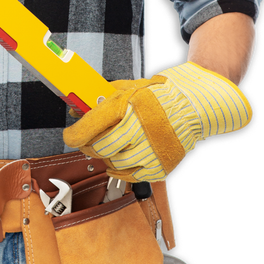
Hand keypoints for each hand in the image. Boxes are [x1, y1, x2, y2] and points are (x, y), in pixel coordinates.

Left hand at [62, 62, 252, 181]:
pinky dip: (123, 171)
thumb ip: (100, 99)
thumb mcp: (126, 88)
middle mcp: (138, 129)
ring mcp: (150, 149)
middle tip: (89, 143)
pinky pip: (132, 176)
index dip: (73, 135)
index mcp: (126, 106)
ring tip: (111, 148)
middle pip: (100, 149)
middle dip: (89, 147)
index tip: (70, 136)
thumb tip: (76, 110)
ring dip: (107, 158)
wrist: (192, 104)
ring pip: (114, 164)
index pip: (87, 129)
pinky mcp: (160, 165)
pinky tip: (122, 161)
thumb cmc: (158, 95)